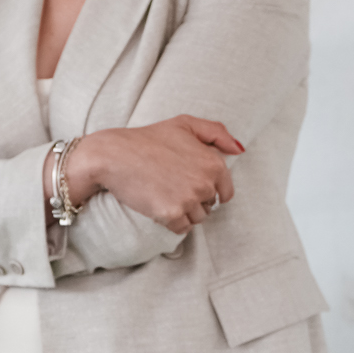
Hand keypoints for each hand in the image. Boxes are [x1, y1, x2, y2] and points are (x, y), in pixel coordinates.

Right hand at [70, 116, 244, 235]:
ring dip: (184, 212)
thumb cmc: (148, 138)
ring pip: (197, 219)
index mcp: (214, 163)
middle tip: (172, 185)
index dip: (208, 189)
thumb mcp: (185, 124)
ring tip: (165, 195)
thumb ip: (217, 133)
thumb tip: (240, 150)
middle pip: (209, 206)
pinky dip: (172, 222)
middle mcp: (206, 183)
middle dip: (194, 200)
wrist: (113, 155)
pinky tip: (159, 206)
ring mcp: (189, 200)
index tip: (189, 183)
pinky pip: (182, 229)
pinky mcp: (172, 214)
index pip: (225, 192)